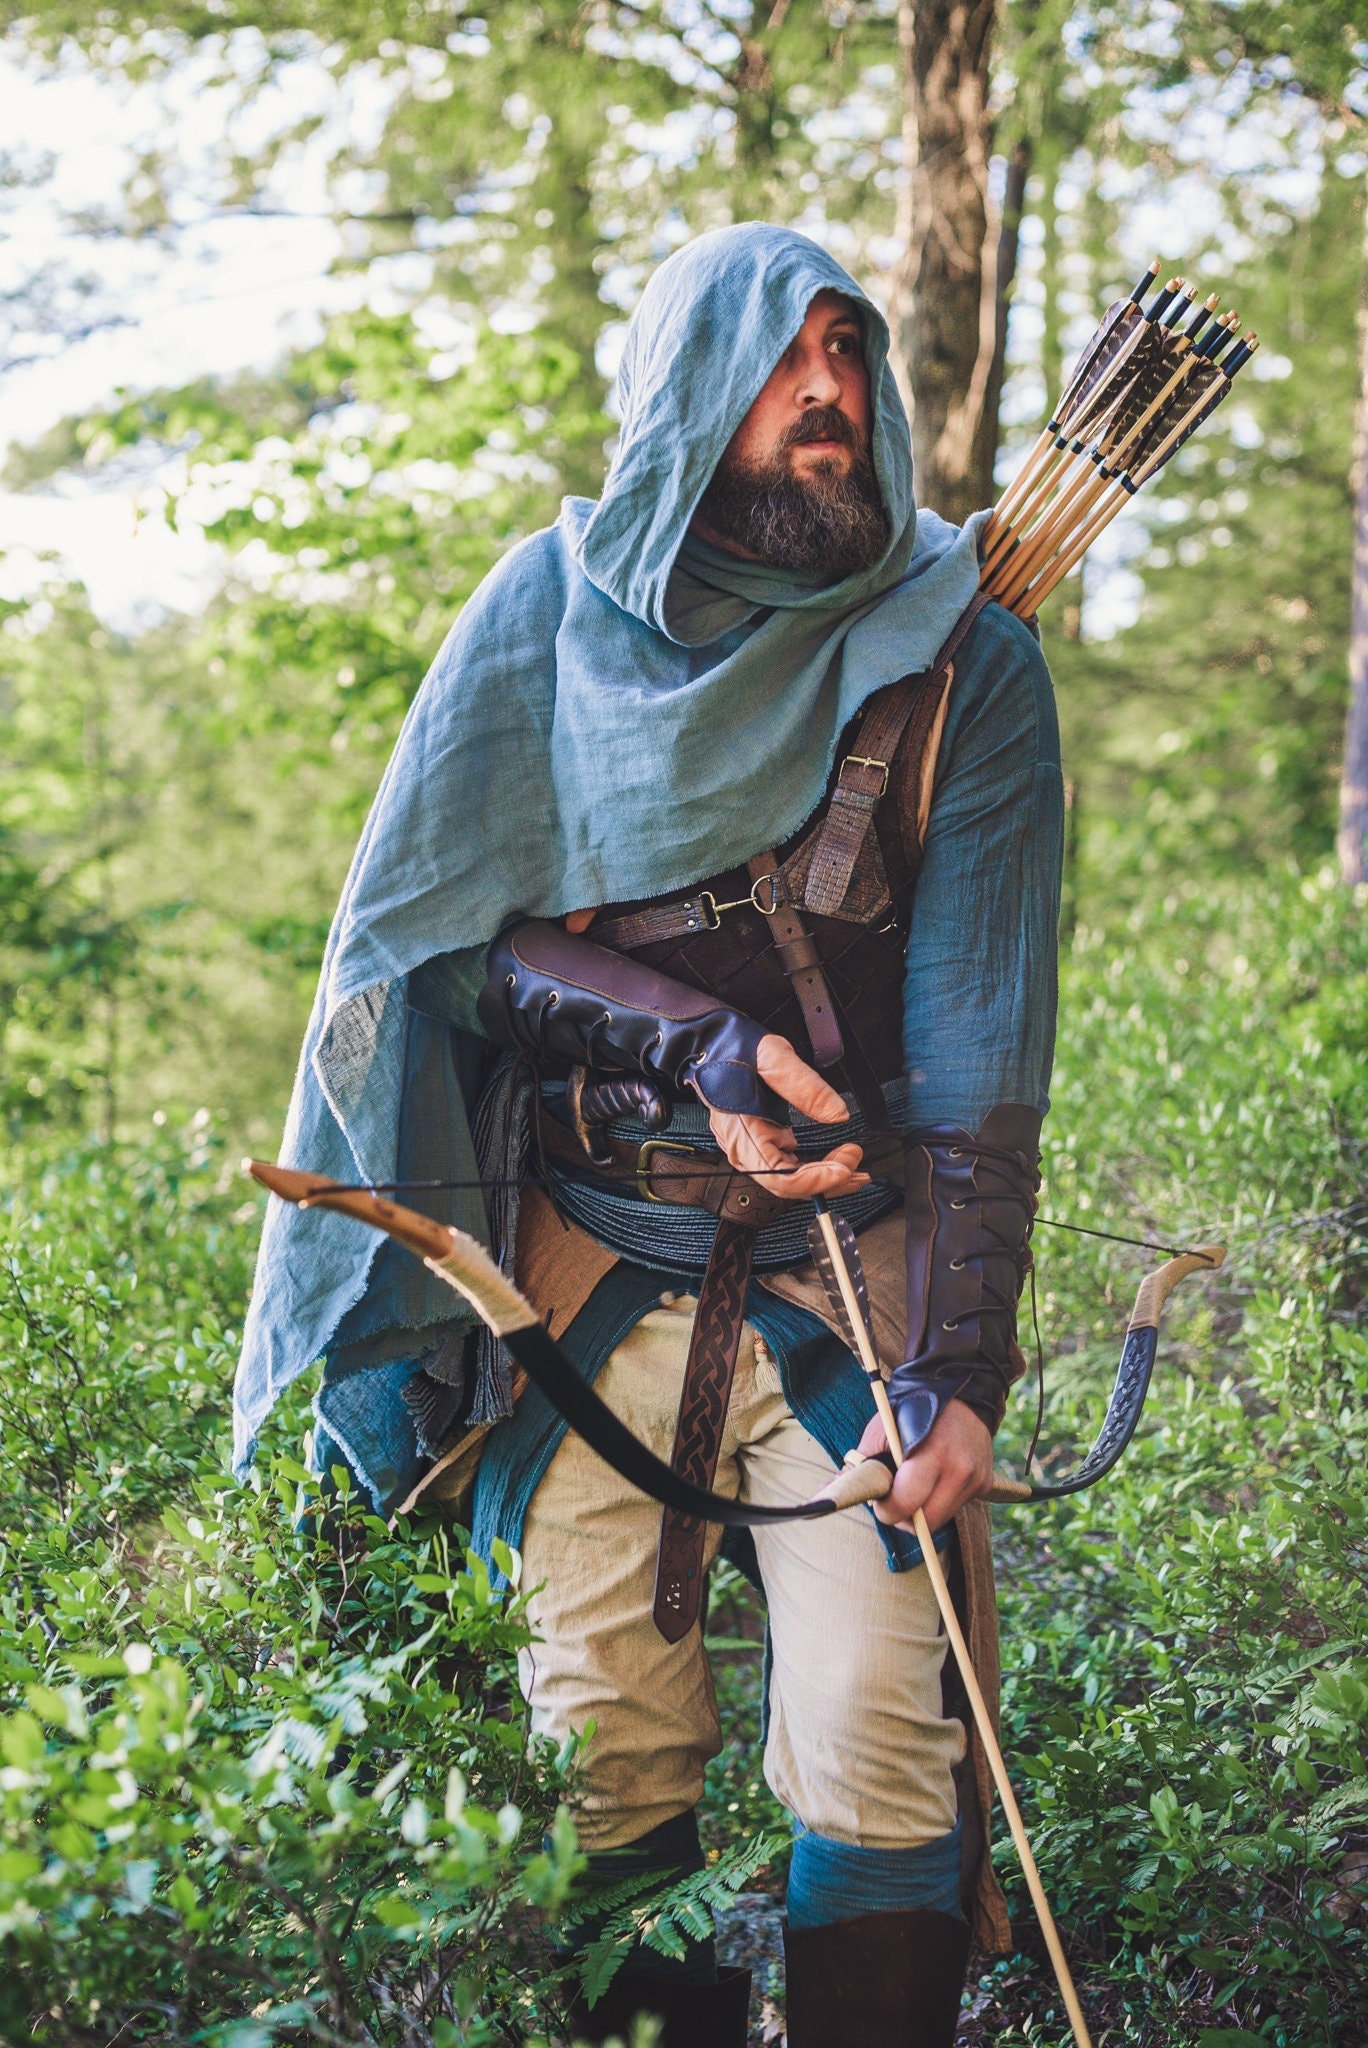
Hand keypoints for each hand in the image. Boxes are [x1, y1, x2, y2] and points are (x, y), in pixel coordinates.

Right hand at [708, 1032, 869, 1200]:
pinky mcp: (758, 1142)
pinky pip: (787, 1167)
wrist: (713, 1044)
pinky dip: (813, 1168)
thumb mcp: (775, 1058)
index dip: (815, 1180)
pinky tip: (832, 1163)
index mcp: (743, 1132)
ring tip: (852, 1169)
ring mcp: (750, 1147)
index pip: (780, 1176)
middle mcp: (743, 1147)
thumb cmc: (735, 1049)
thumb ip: (807, 1088)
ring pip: (789, 1180)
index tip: (844, 1168)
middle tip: (857, 1167)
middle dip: (827, 1181)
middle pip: (787, 1185)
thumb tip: (838, 1114)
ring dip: (823, 1178)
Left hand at [858, 1398, 993, 1534]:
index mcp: (933, 1453)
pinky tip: (933, 1480)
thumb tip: (832, 1488)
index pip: (907, 1504)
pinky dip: (939, 1501)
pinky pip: (955, 1507)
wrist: (961, 1388)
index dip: (887, 1510)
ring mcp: (976, 1479)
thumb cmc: (912, 1408)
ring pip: (941, 1519)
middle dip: (904, 1518)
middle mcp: (960, 1470)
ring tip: (912, 1488)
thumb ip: (862, 1461)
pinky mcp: (984, 1484)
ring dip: (922, 1513)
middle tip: (893, 1501)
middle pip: (926, 1523)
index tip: (879, 1501)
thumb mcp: (882, 1426)